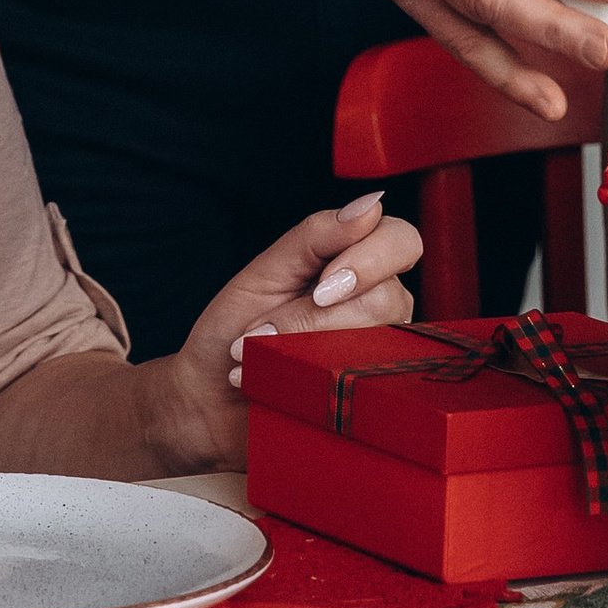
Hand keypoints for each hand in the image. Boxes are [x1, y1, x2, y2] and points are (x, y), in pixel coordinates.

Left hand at [134, 194, 424, 474]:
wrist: (205, 396)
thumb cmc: (233, 328)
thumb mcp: (266, 271)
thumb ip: (317, 236)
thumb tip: (371, 204)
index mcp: (360, 264)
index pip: (402, 242)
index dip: (369, 263)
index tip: (320, 289)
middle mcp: (382, 307)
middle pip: (388, 300)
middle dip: (316, 319)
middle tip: (264, 331)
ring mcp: (381, 357)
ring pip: (378, 347)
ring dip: (305, 354)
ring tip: (262, 359)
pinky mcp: (369, 402)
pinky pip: (366, 394)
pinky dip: (311, 389)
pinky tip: (278, 388)